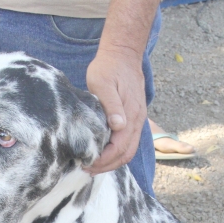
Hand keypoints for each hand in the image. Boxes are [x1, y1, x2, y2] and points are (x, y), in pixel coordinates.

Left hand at [84, 46, 146, 174]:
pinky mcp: (133, 117)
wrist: (123, 53)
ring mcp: (137, 120)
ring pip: (128, 150)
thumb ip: (111, 105)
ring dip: (112, 161)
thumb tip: (118, 126)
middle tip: (86, 169)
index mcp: (130, 115)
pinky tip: (102, 152)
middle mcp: (137, 120)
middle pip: (126, 154)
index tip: (86, 163)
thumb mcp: (103, 83)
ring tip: (92, 165)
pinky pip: (128, 142)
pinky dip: (116, 152)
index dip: (104, 160)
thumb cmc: (109, 67)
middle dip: (107, 166)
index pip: (119, 148)